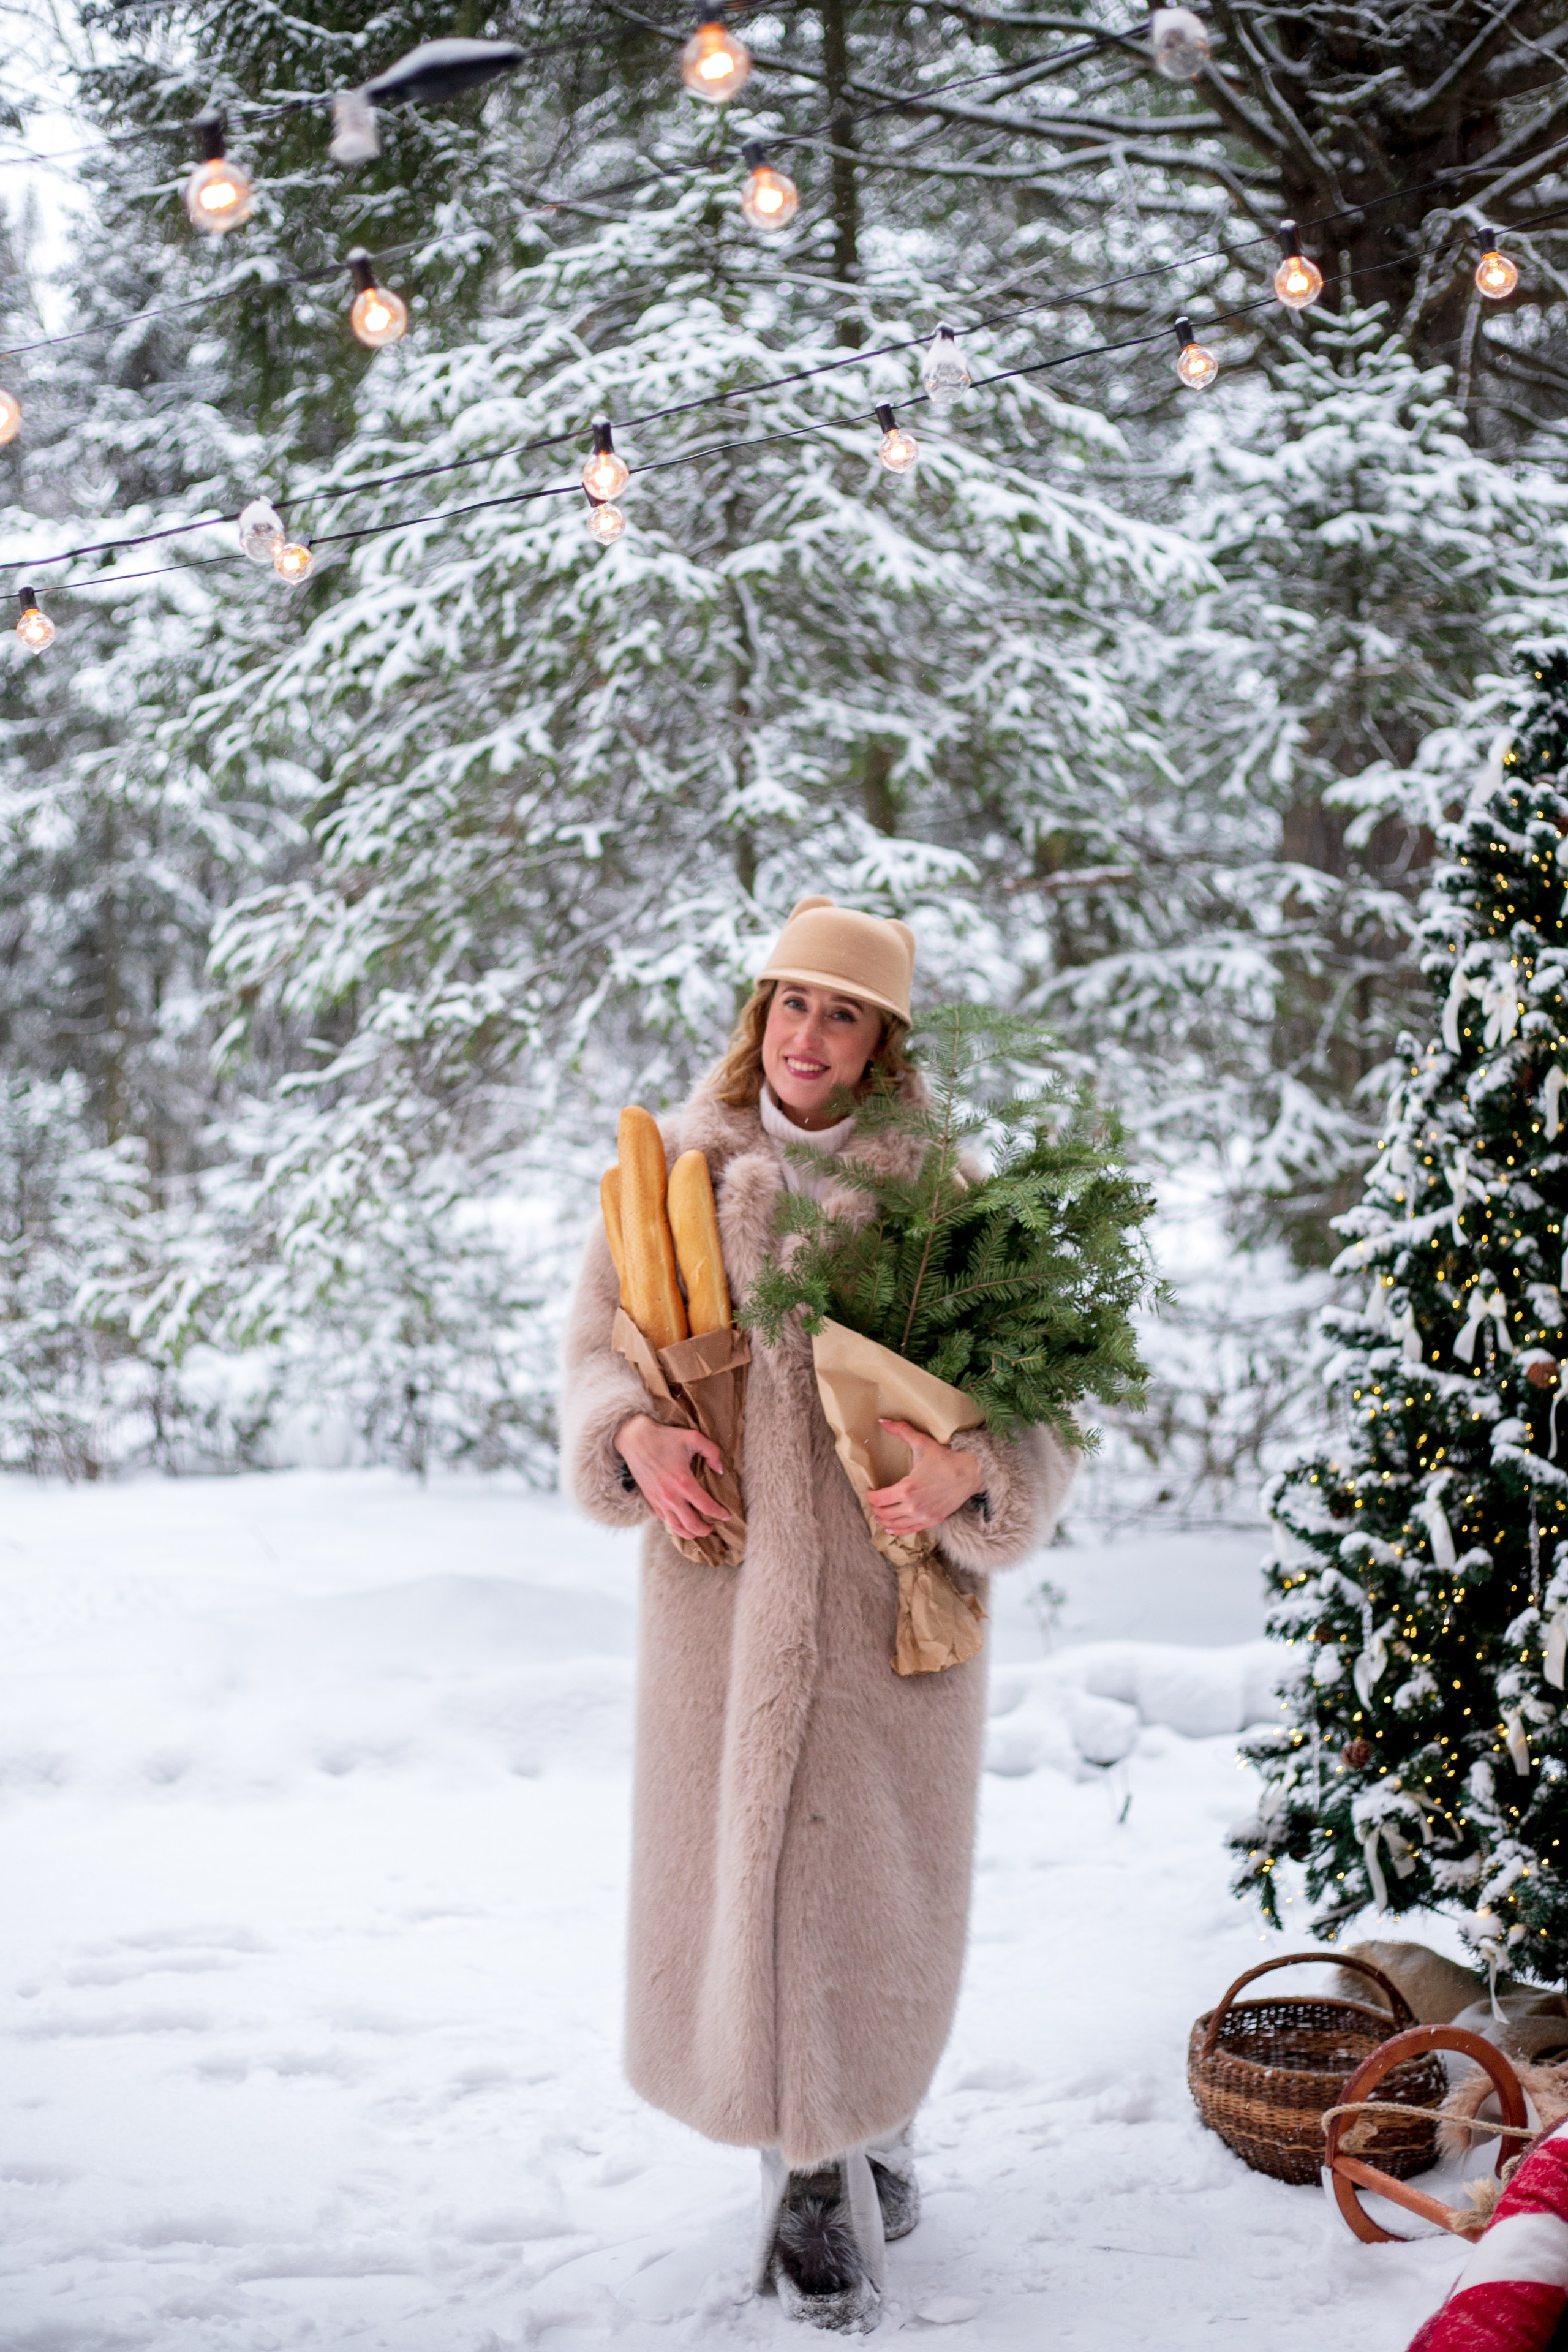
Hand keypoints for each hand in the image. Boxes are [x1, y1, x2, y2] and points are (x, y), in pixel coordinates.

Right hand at [615, 1413, 729, 1541]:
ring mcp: (659, 1500)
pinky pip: (665, 1520)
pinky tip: (683, 1521)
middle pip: (693, 1525)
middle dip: (706, 1530)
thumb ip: (712, 1452)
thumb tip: (720, 1469)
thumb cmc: (664, 1437)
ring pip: (677, 1528)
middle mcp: (671, 1496)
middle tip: (714, 1526)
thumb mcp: (693, 1437)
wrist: (634, 1439)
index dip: (720, 1513)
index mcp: (684, 1482)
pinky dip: (676, 1526)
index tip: (727, 1515)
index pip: (707, 1507)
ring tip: (700, 1529)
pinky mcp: (651, 1500)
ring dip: (691, 1533)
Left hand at [865, 1419, 983, 1537]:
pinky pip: (909, 1530)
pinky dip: (897, 1531)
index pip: (879, 1499)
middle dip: (875, 1508)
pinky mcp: (932, 1521)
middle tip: (873, 1502)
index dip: (870, 1496)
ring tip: (878, 1515)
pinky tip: (890, 1529)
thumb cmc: (945, 1459)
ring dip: (883, 1520)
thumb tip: (882, 1420)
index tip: (869, 1491)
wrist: (969, 1474)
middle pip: (884, 1513)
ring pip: (894, 1524)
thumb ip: (901, 1431)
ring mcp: (923, 1516)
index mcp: (907, 1488)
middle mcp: (913, 1506)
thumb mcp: (922, 1443)